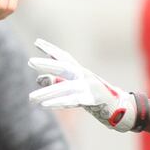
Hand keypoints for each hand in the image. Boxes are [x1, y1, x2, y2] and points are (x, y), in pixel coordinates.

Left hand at [27, 39, 141, 131]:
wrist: (119, 108)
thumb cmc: (94, 97)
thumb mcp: (74, 87)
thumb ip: (58, 82)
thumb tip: (38, 79)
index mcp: (80, 71)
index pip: (64, 57)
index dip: (51, 49)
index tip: (37, 42)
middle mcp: (85, 76)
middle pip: (64, 68)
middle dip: (47, 64)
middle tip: (30, 61)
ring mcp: (89, 87)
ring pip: (65, 88)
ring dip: (47, 93)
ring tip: (31, 98)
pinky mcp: (93, 99)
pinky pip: (72, 101)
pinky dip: (59, 103)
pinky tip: (46, 105)